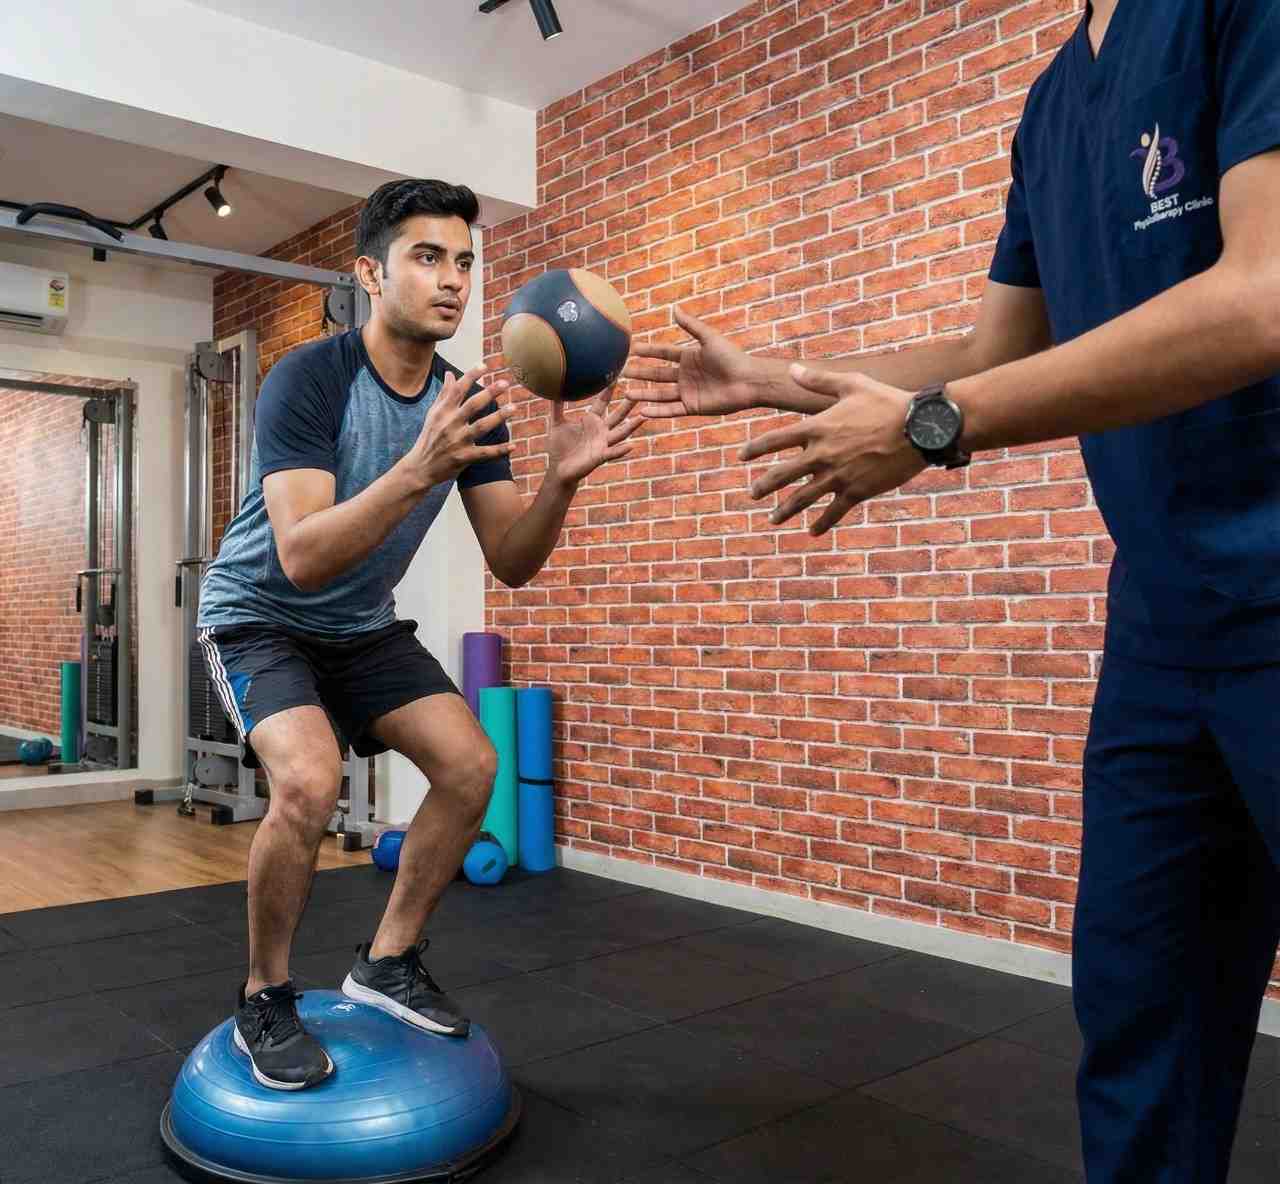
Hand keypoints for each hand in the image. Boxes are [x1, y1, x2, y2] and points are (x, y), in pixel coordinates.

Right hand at [408, 365, 516, 489]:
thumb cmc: (429, 437)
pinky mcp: (464, 458)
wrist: (420, 467)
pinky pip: (485, 453)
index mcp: (443, 412)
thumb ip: (444, 394)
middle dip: (489, 393)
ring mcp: (457, 442)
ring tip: (514, 407)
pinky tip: (513, 446)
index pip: (457, 390)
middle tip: (505, 383)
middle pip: (472, 405)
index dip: (470, 376)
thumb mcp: (433, 414)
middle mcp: (450, 424)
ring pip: (481, 427)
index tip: (484, 365)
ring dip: (498, 417)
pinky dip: (499, 451)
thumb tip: (450, 374)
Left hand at [547, 389, 642, 485]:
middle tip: (638, 392)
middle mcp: (601, 430)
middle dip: (628, 405)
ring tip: (643, 417)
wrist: (558, 469)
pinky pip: (613, 453)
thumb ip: (556, 406)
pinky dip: (621, 450)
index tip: (615, 375)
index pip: (603, 402)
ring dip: (633, 426)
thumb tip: (552, 387)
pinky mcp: (600, 457)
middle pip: (618, 415)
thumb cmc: (558, 447)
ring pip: (621, 432)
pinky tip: (631, 445)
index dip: (609, 390)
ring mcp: (603, 444)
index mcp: (592, 420)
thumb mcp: (556, 423)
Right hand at [622, 306, 758, 417]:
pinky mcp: (692, 407)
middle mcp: (686, 376)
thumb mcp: (709, 339)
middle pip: (657, 375)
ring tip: (626, 393)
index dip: (649, 351)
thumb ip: (691, 326)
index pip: (663, 354)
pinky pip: (671, 410)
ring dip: (644, 394)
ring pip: (660, 394)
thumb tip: (674, 309)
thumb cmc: (732, 357)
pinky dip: (658, 412)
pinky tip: (643, 411)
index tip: (632, 349)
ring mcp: (688, 392)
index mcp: (689, 358)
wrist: (749, 381)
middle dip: (640, 374)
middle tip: (621, 372)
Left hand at [741, 365, 925, 534]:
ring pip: (802, 498)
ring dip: (785, 511)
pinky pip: (833, 512)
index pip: (774, 440)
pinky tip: (812, 532)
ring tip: (772, 520)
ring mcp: (837, 476)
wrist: (920, 428)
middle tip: (752, 494)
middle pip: (781, 474)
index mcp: (816, 428)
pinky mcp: (856, 492)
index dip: (754, 449)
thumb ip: (818, 380)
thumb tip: (792, 368)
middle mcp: (821, 455)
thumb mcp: (851, 384)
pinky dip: (822, 523)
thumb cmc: (887, 401)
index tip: (741, 457)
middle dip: (763, 486)